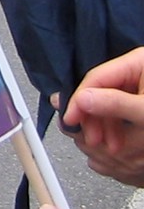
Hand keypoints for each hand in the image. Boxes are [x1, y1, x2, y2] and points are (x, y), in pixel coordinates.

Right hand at [57, 47, 143, 185]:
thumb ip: (116, 104)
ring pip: (108, 102)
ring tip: (108, 146)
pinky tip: (115, 143)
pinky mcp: (141, 99)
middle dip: (95, 118)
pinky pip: (119, 110)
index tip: (71, 120)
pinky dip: (115, 127)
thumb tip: (81, 100)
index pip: (97, 77)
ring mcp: (138, 84)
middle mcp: (135, 69)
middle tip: (92, 140)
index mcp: (138, 61)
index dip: (80, 99)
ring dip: (105, 126)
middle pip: (101, 90)